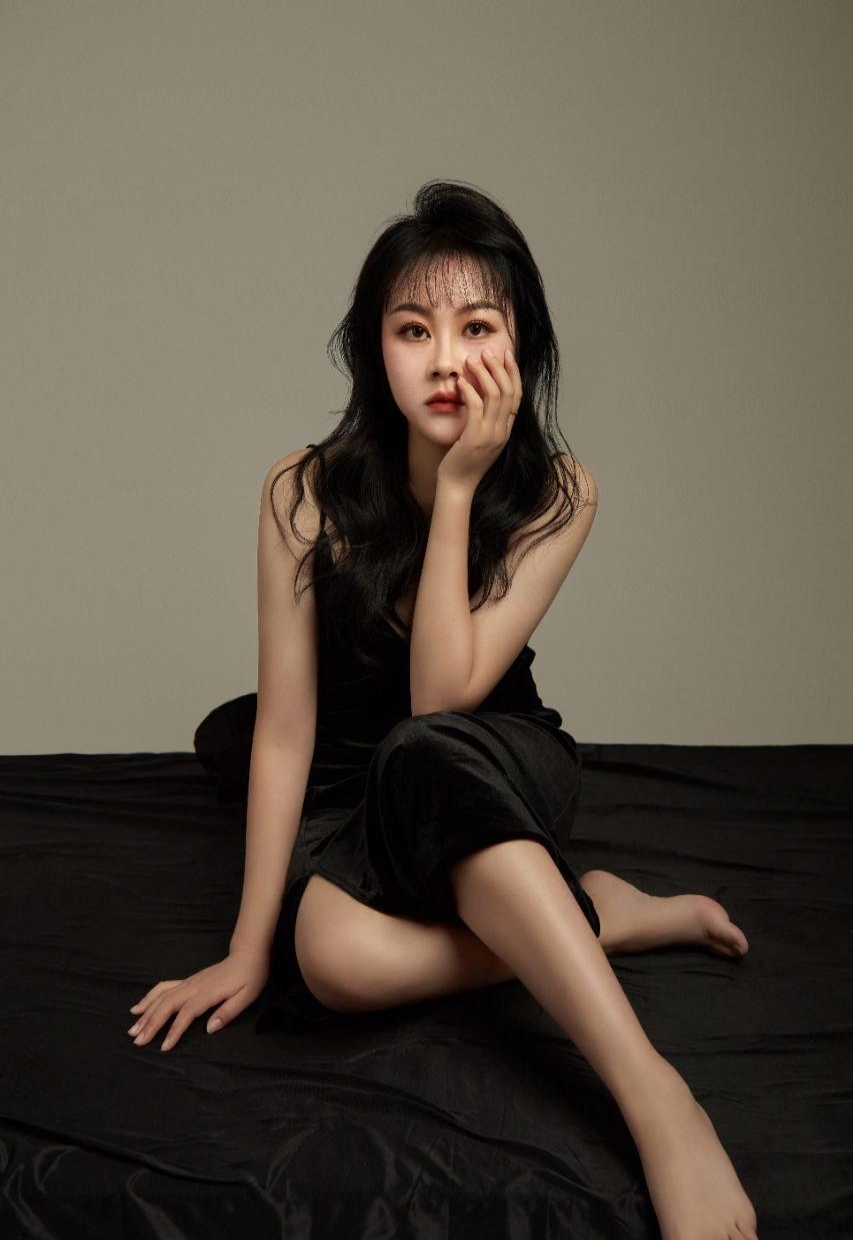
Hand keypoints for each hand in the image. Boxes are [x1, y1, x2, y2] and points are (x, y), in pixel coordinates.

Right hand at [126, 947, 269, 1051]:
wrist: (248, 954)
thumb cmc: (250, 976)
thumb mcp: (247, 996)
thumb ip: (228, 1012)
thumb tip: (209, 1028)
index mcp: (209, 992)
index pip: (187, 1013)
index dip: (174, 1030)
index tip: (163, 1047)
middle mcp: (194, 986)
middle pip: (168, 1004)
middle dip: (151, 1023)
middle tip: (137, 1041)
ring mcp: (189, 982)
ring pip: (162, 996)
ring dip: (146, 1012)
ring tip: (132, 1028)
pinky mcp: (188, 981)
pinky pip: (164, 988)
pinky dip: (149, 997)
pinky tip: (138, 1006)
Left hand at [436, 344, 521, 491]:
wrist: (458, 485)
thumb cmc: (465, 461)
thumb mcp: (481, 437)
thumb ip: (486, 419)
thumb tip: (482, 393)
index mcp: (506, 430)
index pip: (517, 396)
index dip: (513, 373)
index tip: (506, 355)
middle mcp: (502, 432)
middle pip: (508, 392)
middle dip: (499, 368)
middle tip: (487, 352)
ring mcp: (490, 435)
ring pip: (494, 396)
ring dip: (483, 374)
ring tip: (471, 361)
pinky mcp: (474, 438)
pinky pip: (476, 407)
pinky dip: (470, 390)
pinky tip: (461, 382)